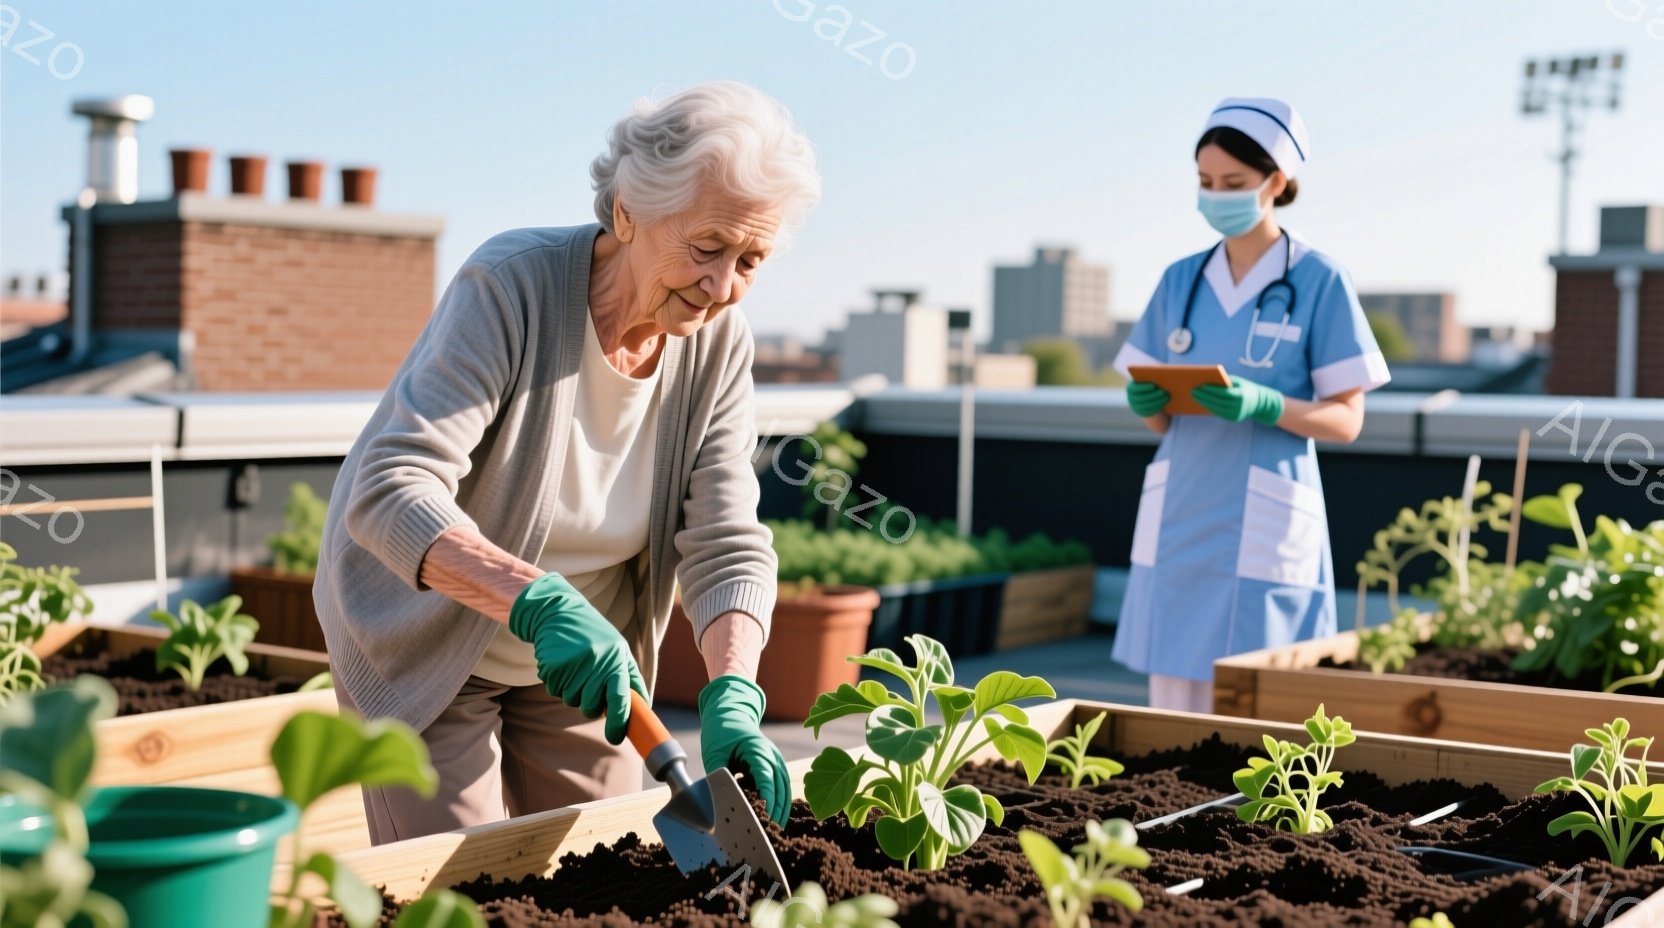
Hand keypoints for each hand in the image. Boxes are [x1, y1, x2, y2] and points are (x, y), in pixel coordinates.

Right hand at [509, 573, 645, 745]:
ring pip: (572, 701)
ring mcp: (574, 665)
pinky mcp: (553, 666)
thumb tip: (642, 706)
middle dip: (590, 704)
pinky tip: (561, 663)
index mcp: (617, 659)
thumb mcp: (617, 649)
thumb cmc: (592, 635)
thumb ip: (628, 677)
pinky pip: (555, 691)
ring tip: (575, 667)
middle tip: (588, 685)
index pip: (621, 698)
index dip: (619, 722)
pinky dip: (557, 683)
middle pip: (592, 708)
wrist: (558, 611)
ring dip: (572, 691)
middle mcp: (597, 663)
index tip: (615, 737)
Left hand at [698, 675, 791, 823]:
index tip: (763, 816)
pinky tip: (775, 817)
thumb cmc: (721, 731)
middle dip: (776, 809)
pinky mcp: (773, 765)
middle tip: (769, 831)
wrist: (730, 712)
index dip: (767, 798)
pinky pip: (781, 786)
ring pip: (785, 788)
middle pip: (780, 786)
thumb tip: (713, 800)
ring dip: (782, 808)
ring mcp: (776, 760)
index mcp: (758, 750)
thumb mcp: (714, 751)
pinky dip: (780, 801)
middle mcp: (772, 755)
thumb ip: (716, 774)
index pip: (766, 778)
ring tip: (775, 829)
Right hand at [1126, 381, 1170, 417]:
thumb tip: (1160, 375)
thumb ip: (1149, 378)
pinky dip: (1157, 407)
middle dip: (1153, 394)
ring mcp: (1135, 407)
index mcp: (1130, 388)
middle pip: (1141, 398)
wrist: (1146, 397)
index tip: (1153, 385)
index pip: (1134, 388)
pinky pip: (1149, 411)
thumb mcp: (1147, 381)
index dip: (1143, 387)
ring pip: (1146, 405)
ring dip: (1157, 401)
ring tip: (1166, 396)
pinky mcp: (1142, 413)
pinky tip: (1164, 402)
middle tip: (1163, 391)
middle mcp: (1131, 398)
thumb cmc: (1148, 385)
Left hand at [1192, 375, 1284, 426]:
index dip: (1211, 390)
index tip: (1200, 385)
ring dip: (1204, 402)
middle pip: (1217, 401)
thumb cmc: (1246, 388)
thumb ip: (1225, 381)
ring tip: (1194, 396)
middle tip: (1192, 391)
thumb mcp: (1238, 382)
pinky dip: (1209, 407)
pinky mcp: (1233, 418)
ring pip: (1216, 408)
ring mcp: (1235, 414)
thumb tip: (1208, 380)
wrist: (1260, 403)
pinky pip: (1218, 412)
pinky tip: (1202, 402)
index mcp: (1241, 395)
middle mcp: (1238, 406)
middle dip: (1204, 396)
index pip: (1223, 393)